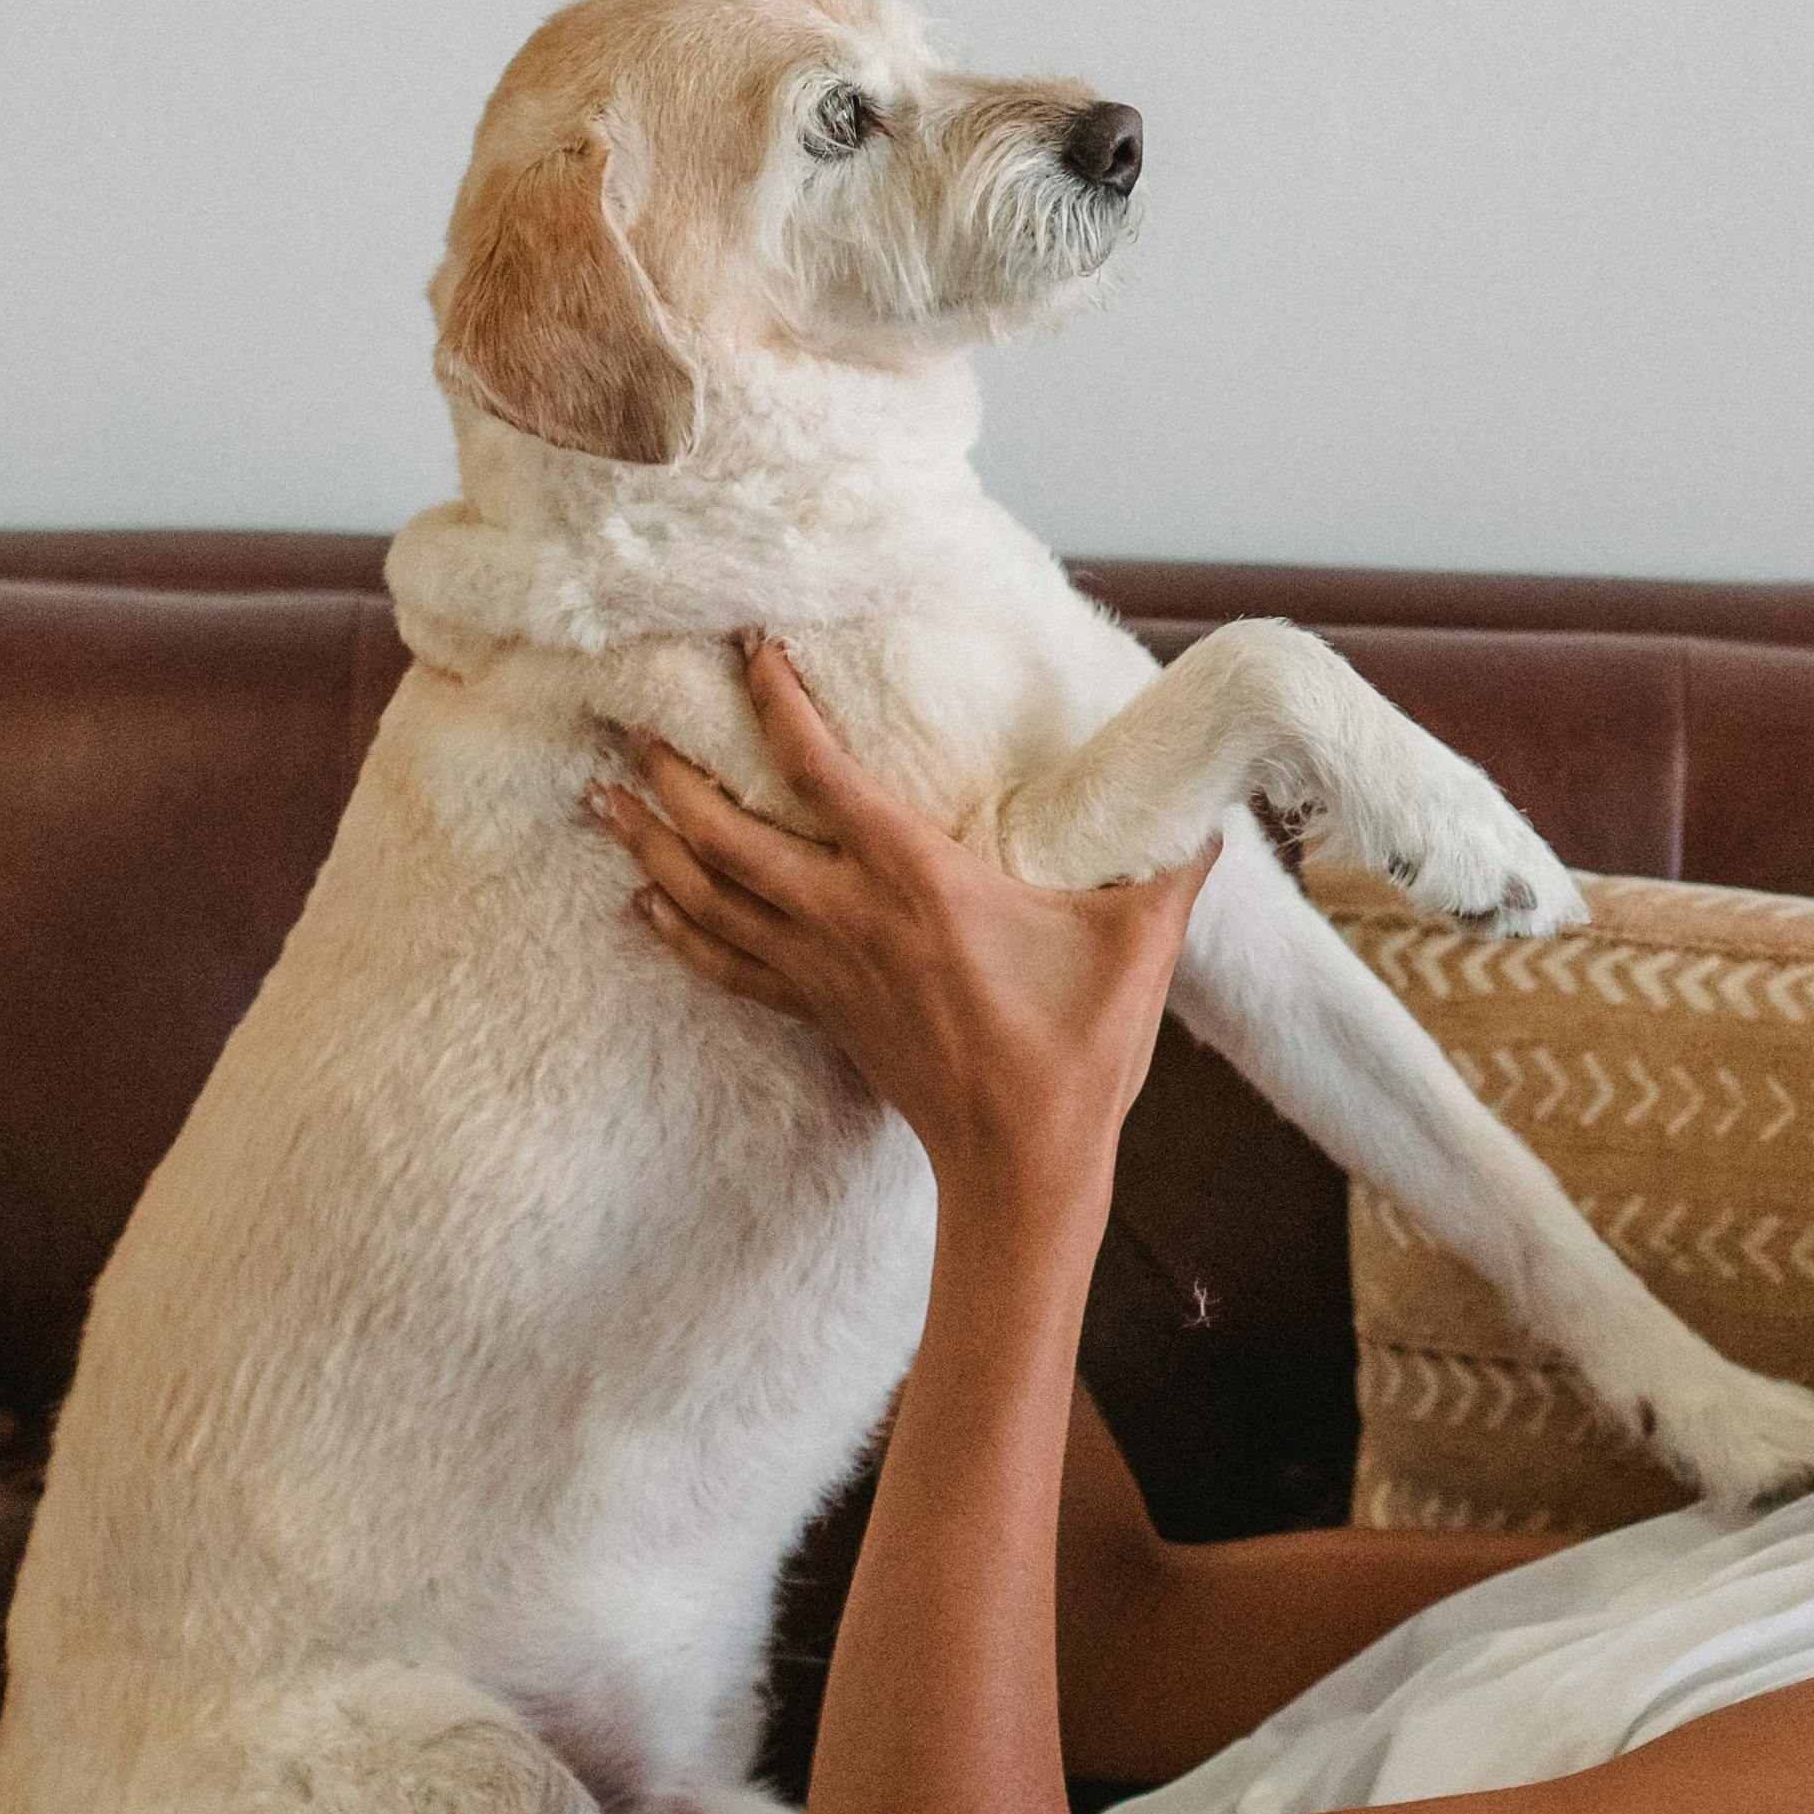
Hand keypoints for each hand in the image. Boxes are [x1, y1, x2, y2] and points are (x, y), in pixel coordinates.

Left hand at [591, 636, 1204, 1199]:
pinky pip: (726, 963)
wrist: (1024, 1167)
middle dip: (672, 771)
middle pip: (729, 834)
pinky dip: (677, 927)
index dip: (781, 705)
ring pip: (709, 897)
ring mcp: (825, 973)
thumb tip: (1211, 801)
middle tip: (627, 714)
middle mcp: (850, 920)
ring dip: (652, 843)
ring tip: (602, 796)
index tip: (749, 646)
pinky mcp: (821, 1015)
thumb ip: (1169, 862)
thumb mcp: (1138, 943)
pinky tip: (644, 903)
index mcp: (917, 882)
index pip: (826, 773)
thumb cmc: (1076, 1053)